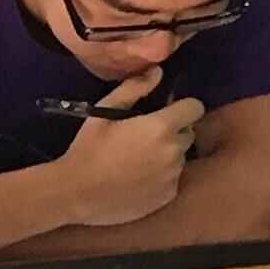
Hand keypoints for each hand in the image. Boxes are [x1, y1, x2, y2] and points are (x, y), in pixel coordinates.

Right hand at [52, 91, 201, 224]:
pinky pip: (173, 179)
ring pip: (181, 157)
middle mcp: (174, 151)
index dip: (182, 108)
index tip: (165, 113)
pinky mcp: (168, 196)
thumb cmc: (88, 149)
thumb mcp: (103, 113)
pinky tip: (138, 180)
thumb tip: (158, 71)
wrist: (74, 194)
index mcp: (162, 127)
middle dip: (173, 132)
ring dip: (168, 155)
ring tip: (138, 161)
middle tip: (145, 138)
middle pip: (188, 133)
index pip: (195, 108)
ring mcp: (173, 176)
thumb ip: (134, 89)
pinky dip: (162, 178)